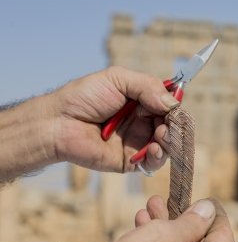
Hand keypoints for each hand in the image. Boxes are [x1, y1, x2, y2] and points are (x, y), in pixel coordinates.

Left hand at [51, 66, 179, 172]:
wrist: (57, 123)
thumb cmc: (83, 97)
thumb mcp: (118, 79)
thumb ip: (148, 86)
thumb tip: (173, 104)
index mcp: (142, 101)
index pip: (169, 104)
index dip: (175, 106)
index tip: (175, 106)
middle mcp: (143, 121)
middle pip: (172, 125)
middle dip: (175, 125)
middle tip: (168, 123)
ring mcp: (138, 142)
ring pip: (167, 145)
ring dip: (169, 140)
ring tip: (161, 135)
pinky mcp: (130, 161)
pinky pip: (152, 163)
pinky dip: (158, 157)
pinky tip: (153, 148)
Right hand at [77, 197, 234, 241]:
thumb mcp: (165, 234)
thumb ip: (192, 220)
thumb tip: (207, 210)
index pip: (224, 234)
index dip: (214, 213)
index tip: (206, 201)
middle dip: (182, 217)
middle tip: (171, 201)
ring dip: (167, 228)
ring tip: (150, 209)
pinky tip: (145, 227)